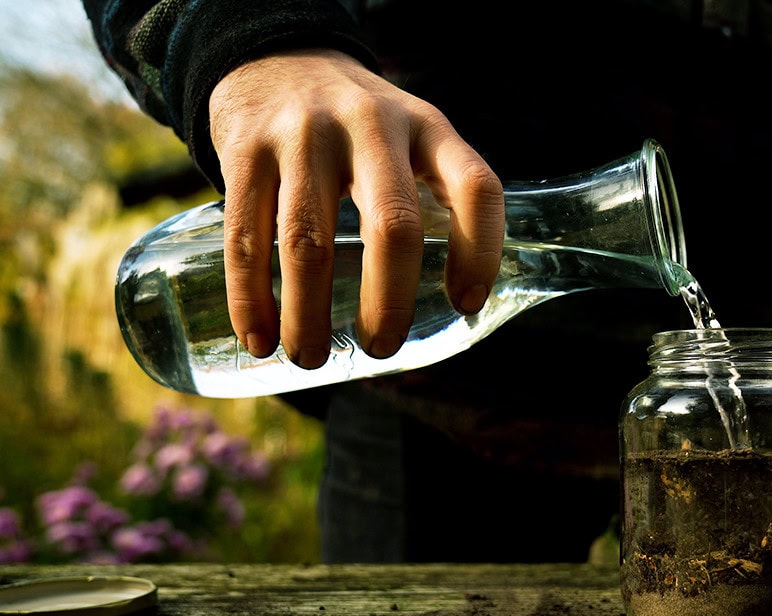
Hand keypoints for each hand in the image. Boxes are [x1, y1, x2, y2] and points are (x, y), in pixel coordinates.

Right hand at [208, 49, 504, 367]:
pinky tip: (259, 338)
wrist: (274, 55)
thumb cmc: (361, 126)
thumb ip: (436, 198)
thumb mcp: (413, 135)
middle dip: (389, 302)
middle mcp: (370, 125)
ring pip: (308, 241)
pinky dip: (250, 299)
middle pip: (392, 225)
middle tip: (381, 348)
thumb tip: (452, 311)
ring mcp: (303, 136)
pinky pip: (246, 237)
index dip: (479, 250)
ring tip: (312, 358)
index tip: (466, 305)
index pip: (475, 186)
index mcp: (427, 127)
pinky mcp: (245, 150)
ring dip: (309, 314)